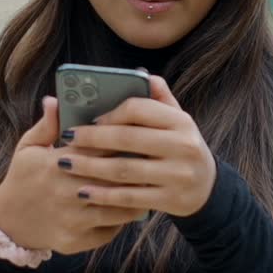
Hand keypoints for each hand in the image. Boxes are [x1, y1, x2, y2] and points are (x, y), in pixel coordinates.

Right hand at [0, 98, 149, 255]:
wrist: (8, 224)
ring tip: (152, 182)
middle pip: (113, 176)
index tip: (140, 132)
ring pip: (118, 206)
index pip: (97, 147)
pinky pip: (110, 230)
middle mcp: (65, 192)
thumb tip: (55, 99)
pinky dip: (124, 219)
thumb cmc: (22, 179)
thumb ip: (46, 125)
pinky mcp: (77, 240)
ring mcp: (72, 219)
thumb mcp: (28, 148)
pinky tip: (135, 206)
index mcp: (55, 164)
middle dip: (137, 166)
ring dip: (138, 195)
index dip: (121, 138)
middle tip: (156, 157)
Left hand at [58, 75, 217, 218]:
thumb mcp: (178, 121)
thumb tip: (139, 72)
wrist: (207, 188)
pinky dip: (104, 195)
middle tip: (66, 138)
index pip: (139, 109)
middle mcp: (183, 146)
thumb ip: (159, 98)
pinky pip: (130, 197)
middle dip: (92, 139)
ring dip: (90, 167)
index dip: (110, 113)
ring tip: (65, 163)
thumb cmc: (180, 147)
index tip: (89, 118)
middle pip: (128, 139)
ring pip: (125, 169)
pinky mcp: (170, 199)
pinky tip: (83, 191)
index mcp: (181, 121)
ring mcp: (177, 175)